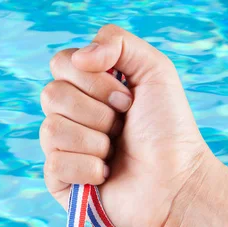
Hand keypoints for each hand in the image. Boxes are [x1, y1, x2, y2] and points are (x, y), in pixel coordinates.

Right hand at [40, 24, 212, 226]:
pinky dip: (87, 169)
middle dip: (97, 113)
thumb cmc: (168, 131)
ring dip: (95, 142)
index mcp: (87, 88)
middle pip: (51, 95)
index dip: (93, 80)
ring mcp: (61, 148)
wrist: (176, 182)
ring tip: (115, 153)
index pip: (61, 63)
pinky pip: (54, 164)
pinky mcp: (58, 182)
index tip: (127, 99)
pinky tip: (105, 175)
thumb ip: (118, 42)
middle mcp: (70, 115)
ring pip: (51, 129)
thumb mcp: (155, 71)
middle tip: (123, 127)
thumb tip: (78, 57)